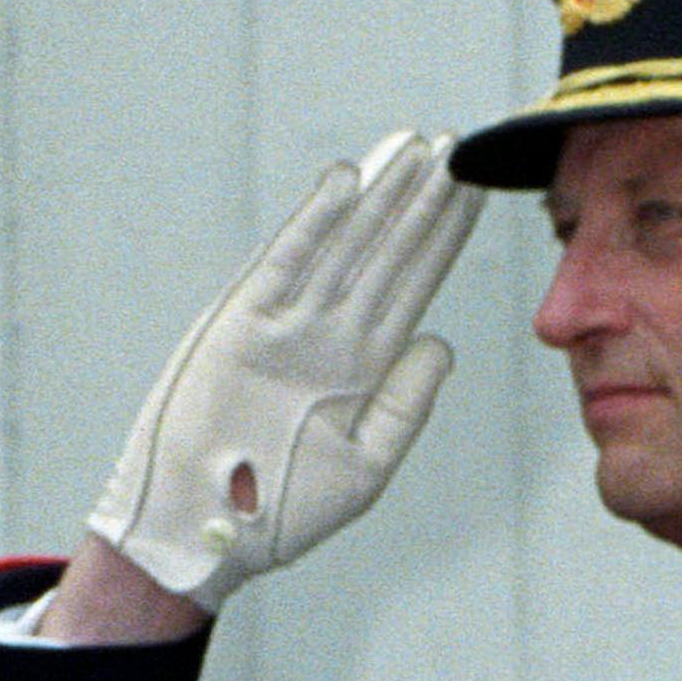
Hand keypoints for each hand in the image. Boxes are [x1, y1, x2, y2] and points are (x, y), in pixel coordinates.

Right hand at [82, 130, 480, 615]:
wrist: (205, 535)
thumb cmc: (279, 514)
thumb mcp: (365, 467)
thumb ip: (405, 406)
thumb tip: (441, 342)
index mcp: (363, 368)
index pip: (414, 287)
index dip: (443, 238)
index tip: (476, 191)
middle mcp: (329, 337)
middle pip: (386, 255)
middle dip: (419, 202)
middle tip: (454, 145)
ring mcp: (287, 326)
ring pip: (345, 246)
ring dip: (379, 197)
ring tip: (416, 148)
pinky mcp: (243, 323)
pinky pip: (287, 262)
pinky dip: (316, 222)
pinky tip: (347, 181)